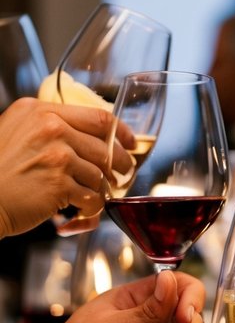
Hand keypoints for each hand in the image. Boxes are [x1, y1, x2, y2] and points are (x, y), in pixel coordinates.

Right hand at [0, 97, 134, 237]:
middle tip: (119, 177)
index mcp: (41, 111)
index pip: (98, 117)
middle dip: (118, 166)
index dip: (121, 133)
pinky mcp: (59, 184)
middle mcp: (51, 128)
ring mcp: (57, 156)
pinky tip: (79, 211)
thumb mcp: (17, 131)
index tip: (129, 144)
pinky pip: (93, 198)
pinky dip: (90, 208)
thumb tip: (86, 135)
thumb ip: (49, 126)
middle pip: (105, 147)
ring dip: (99, 191)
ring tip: (87, 197)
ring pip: (100, 175)